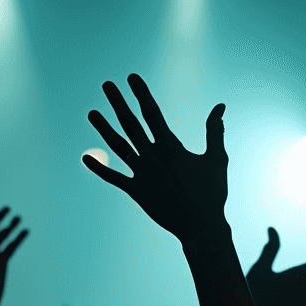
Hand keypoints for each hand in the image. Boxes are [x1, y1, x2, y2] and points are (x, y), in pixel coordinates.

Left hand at [83, 74, 227, 244]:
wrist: (201, 228)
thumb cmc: (212, 194)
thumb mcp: (217, 159)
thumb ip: (215, 131)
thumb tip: (220, 106)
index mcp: (172, 148)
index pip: (152, 114)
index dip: (142, 94)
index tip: (132, 78)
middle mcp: (153, 158)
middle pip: (131, 125)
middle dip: (118, 103)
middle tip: (107, 85)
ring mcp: (142, 175)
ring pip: (119, 147)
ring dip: (104, 129)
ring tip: (91, 113)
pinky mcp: (137, 192)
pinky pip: (113, 177)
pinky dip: (99, 168)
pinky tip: (85, 156)